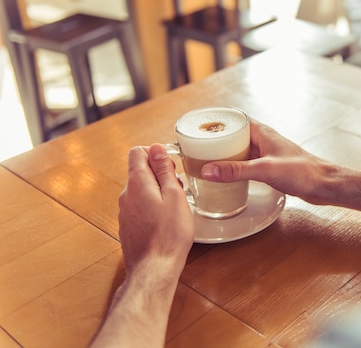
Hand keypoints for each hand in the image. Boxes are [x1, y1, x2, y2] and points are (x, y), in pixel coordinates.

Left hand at [118, 144, 193, 276]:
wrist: (155, 268)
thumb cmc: (169, 234)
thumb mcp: (174, 195)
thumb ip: (164, 170)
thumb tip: (156, 148)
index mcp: (137, 183)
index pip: (137, 152)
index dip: (155, 153)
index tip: (171, 165)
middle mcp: (126, 195)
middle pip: (140, 171)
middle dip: (160, 174)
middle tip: (178, 188)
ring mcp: (125, 212)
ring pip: (141, 190)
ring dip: (157, 191)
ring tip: (175, 206)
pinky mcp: (128, 226)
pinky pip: (139, 206)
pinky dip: (152, 206)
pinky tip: (166, 221)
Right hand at [201, 121, 332, 204]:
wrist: (324, 185)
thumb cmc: (302, 172)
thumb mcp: (265, 170)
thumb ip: (236, 171)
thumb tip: (208, 169)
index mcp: (262, 132)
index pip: (233, 120)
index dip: (215, 122)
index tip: (197, 127)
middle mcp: (263, 140)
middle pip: (233, 135)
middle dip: (216, 140)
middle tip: (195, 148)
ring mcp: (266, 153)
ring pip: (239, 150)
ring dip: (224, 154)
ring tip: (205, 161)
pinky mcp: (270, 166)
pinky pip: (246, 162)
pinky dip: (235, 166)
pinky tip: (227, 175)